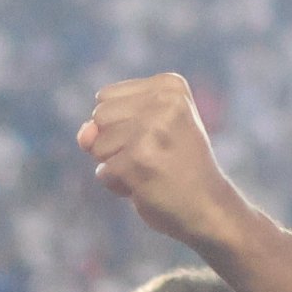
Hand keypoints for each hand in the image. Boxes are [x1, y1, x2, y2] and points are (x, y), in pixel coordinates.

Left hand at [79, 73, 253, 249]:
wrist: (208, 206)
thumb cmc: (175, 167)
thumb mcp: (145, 133)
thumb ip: (106, 125)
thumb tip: (84, 135)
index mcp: (169, 85)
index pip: (105, 97)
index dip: (120, 125)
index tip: (156, 138)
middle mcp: (163, 101)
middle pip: (99, 117)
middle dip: (114, 143)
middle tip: (152, 156)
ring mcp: (151, 129)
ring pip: (97, 145)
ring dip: (117, 165)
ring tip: (151, 170)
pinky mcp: (139, 159)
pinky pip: (103, 172)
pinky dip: (118, 185)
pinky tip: (148, 185)